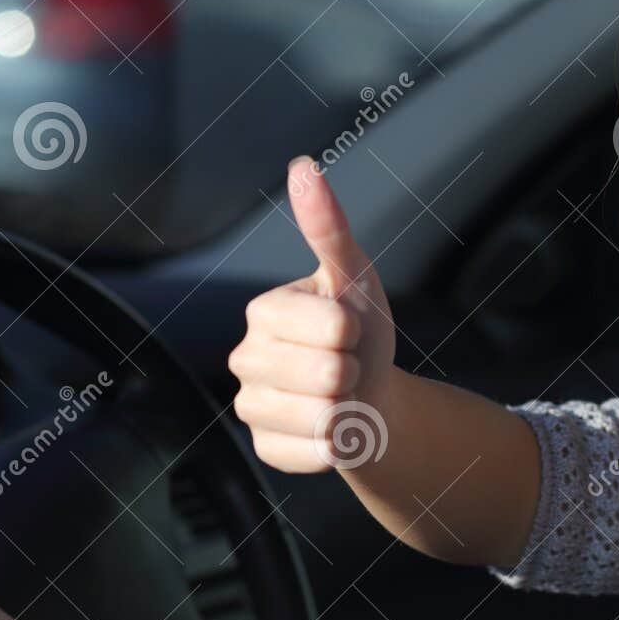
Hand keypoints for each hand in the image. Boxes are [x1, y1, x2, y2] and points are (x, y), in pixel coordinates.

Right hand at [230, 155, 398, 472]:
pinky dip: (336, 446)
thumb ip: (329, 227)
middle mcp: (246, 358)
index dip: (356, 331)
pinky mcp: (265, 449)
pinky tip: (330, 429)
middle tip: (346, 367)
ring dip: (348, 410)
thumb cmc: (361, 334)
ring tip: (340, 398)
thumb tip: (303, 166)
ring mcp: (250, 407)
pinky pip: (312, 453)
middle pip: (327, 375)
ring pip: (321, 417)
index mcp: (263, 311)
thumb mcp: (355, 278)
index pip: (333, 325)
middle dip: (353, 373)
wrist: (372, 399)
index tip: (348, 330)